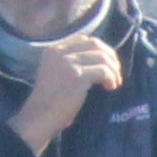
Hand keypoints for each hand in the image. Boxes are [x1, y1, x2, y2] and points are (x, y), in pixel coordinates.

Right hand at [12, 31, 120, 153]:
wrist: (40, 117)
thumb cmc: (50, 102)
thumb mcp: (56, 74)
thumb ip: (71, 63)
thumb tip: (101, 59)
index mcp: (53, 50)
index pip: (83, 39)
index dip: (100, 49)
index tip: (107, 64)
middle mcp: (60, 52)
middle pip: (95, 44)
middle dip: (110, 57)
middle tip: (116, 72)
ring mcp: (68, 62)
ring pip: (103, 57)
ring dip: (114, 70)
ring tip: (114, 83)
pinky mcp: (78, 76)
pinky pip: (104, 71)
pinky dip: (112, 78)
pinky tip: (110, 87)